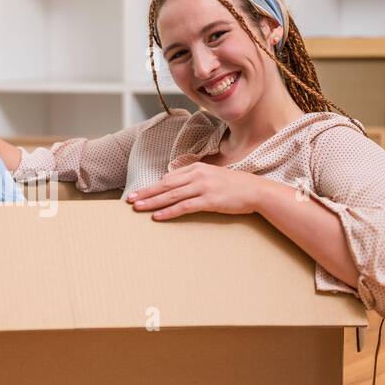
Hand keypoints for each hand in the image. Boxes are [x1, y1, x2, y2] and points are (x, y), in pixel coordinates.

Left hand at [124, 162, 266, 218]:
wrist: (255, 190)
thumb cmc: (233, 185)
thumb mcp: (210, 176)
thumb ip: (191, 178)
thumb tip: (170, 183)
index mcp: (196, 168)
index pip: (168, 178)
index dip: (151, 186)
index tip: (137, 193)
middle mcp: (197, 176)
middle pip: (165, 186)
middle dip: (146, 193)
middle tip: (130, 200)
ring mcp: (203, 188)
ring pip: (172, 196)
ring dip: (153, 202)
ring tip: (138, 208)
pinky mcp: (209, 201)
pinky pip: (184, 207)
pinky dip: (169, 212)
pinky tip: (157, 216)